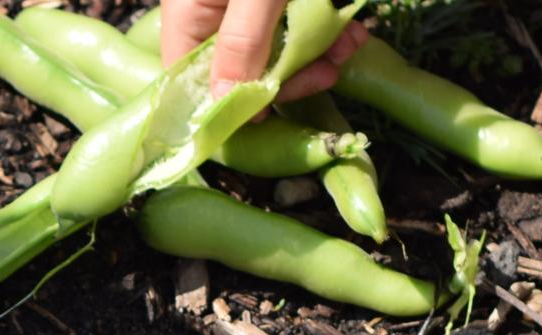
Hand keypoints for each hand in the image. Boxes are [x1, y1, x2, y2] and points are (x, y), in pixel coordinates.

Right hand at [159, 0, 367, 95]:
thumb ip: (242, 45)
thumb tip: (223, 108)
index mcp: (189, 11)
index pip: (190, 81)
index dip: (225, 106)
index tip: (269, 115)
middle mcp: (211, 10)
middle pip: (237, 71)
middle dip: (287, 76)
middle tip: (326, 74)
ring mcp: (245, 2)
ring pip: (275, 51)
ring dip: (315, 56)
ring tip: (349, 46)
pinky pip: (296, 25)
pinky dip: (325, 31)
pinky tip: (352, 29)